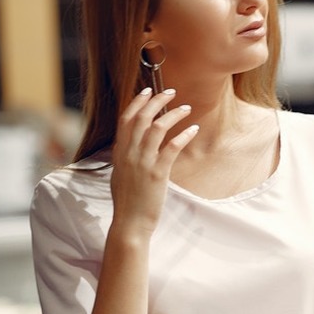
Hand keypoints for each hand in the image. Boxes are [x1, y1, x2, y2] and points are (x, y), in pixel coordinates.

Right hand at [109, 87, 197, 232]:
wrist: (129, 223)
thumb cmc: (128, 201)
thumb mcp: (120, 173)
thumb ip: (125, 156)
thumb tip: (130, 144)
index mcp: (119, 152)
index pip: (125, 119)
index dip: (137, 102)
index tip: (148, 90)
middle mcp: (128, 154)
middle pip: (141, 117)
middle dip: (157, 101)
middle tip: (172, 91)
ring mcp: (142, 162)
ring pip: (157, 128)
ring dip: (173, 114)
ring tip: (186, 108)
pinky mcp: (157, 173)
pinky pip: (172, 147)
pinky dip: (184, 135)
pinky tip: (194, 129)